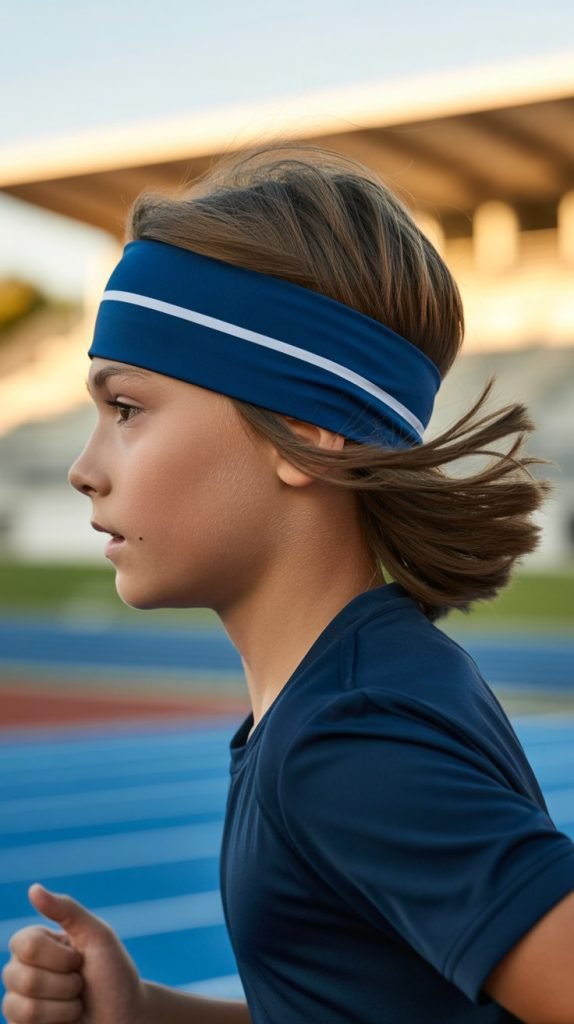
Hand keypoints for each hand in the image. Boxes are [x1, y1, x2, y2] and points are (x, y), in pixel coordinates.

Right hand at [2, 883, 148, 1023]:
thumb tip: (33, 888)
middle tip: (81, 984)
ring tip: (75, 1004)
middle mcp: (22, 970)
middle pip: (22, 977)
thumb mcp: (97, 936)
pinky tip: (65, 1022)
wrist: (127, 1018)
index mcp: (37, 943)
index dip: (59, 956)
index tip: (80, 959)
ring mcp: (19, 1001)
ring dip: (63, 1007)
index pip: (25, 944)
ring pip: (21, 1006)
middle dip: (65, 984)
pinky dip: (56, 1023)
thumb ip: (67, 910)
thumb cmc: (114, 975)